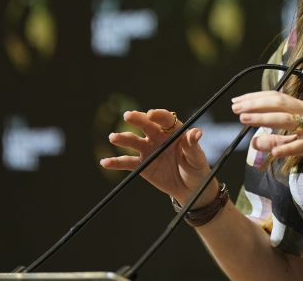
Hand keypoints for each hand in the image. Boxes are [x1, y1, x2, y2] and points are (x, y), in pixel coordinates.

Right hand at [99, 109, 213, 204]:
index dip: (158, 115)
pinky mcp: (141, 165)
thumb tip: (196, 132)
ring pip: (134, 141)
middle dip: (137, 119)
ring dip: (123, 138)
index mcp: (174, 131)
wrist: (189, 188)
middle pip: (146, 125)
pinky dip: (115, 162)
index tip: (151, 115)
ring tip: (113, 137)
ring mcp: (148, 150)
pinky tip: (105, 162)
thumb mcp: (197, 158)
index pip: (165, 119)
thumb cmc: (196, 169)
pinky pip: (127, 162)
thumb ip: (193, 146)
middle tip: (128, 116)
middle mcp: (159, 137)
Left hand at [231, 93, 302, 177]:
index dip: (256, 98)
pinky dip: (286, 147)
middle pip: (278, 104)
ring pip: (286, 120)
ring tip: (245, 120)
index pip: (277, 98)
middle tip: (236, 108)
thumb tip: (255, 141)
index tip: (238, 102)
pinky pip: (302, 145)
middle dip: (255, 105)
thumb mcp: (301, 143)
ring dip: (263, 119)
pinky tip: (273, 152)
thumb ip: (279, 142)